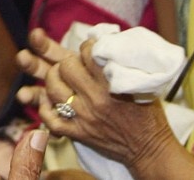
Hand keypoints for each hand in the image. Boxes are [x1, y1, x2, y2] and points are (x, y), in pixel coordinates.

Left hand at [21, 37, 174, 168]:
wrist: (149, 149)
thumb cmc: (149, 114)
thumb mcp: (141, 85)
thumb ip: (123, 66)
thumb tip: (108, 45)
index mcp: (111, 85)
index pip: (89, 54)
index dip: (87, 46)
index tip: (90, 48)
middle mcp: (95, 100)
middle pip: (66, 68)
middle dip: (68, 61)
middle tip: (72, 64)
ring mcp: (83, 118)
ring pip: (53, 90)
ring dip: (53, 79)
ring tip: (59, 77)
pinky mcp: (78, 134)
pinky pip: (50, 119)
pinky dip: (45, 108)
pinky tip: (49, 100)